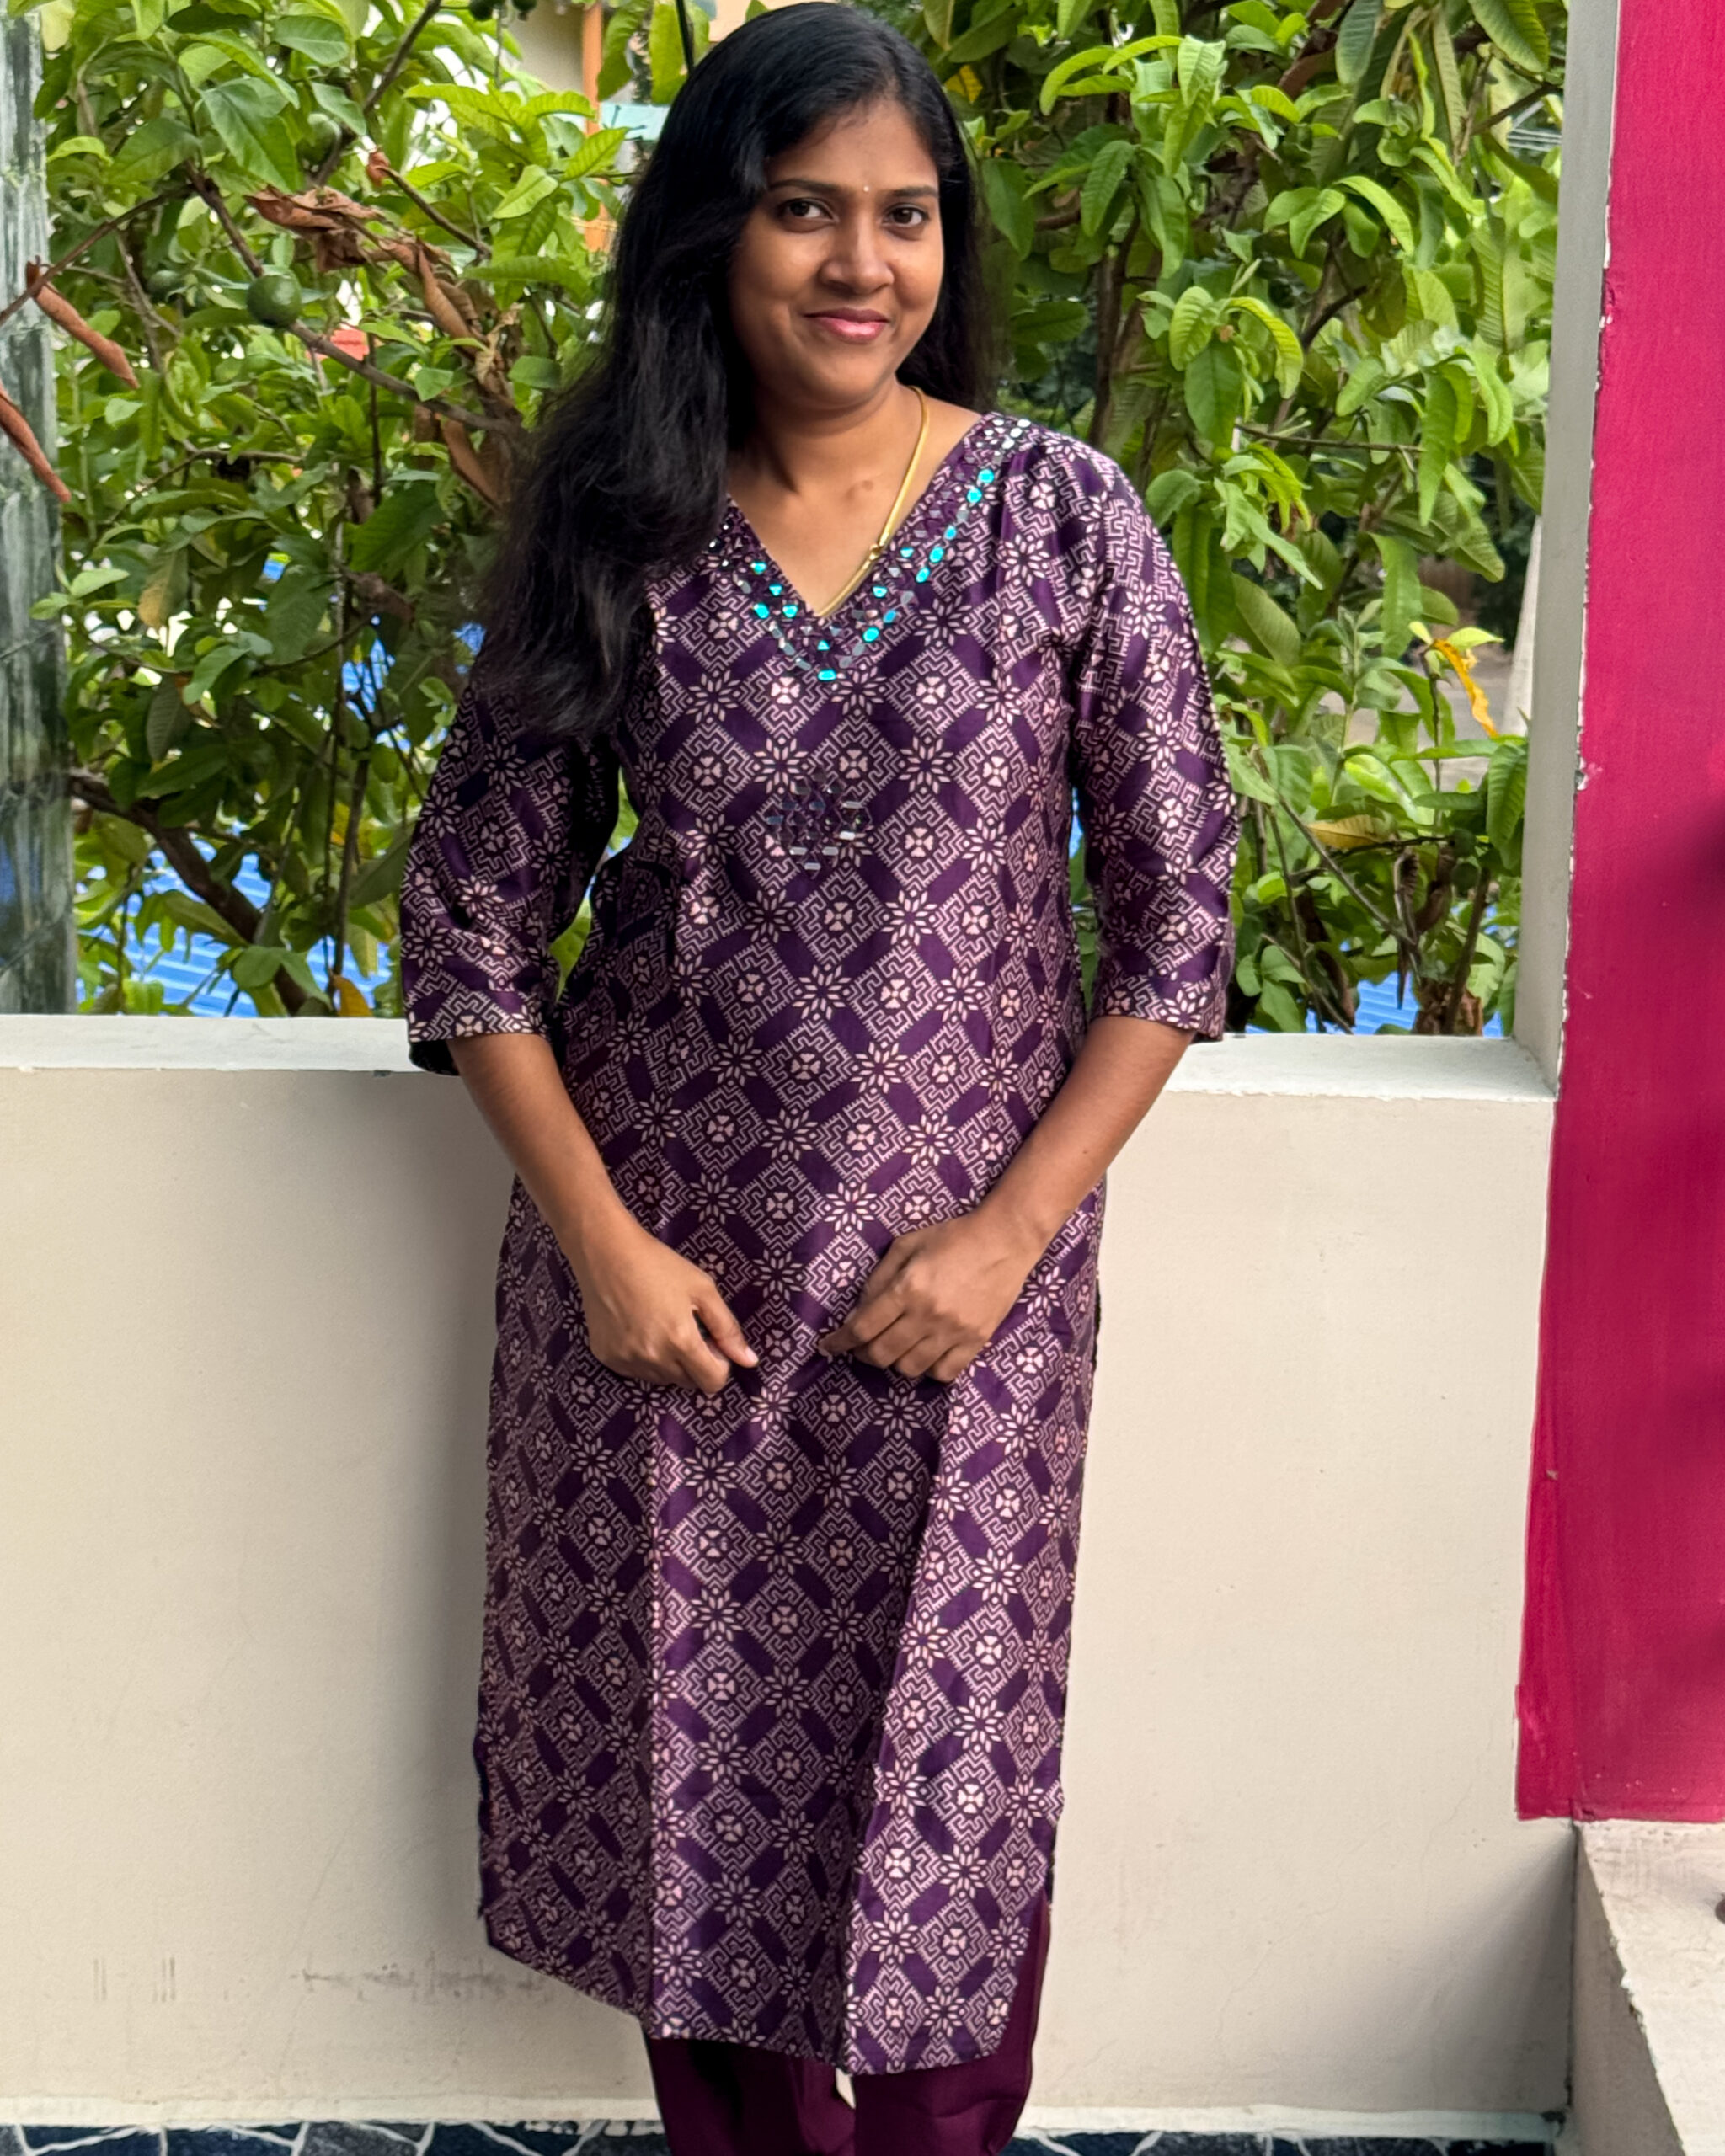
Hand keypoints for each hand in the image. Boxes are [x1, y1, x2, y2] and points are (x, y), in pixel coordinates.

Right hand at [566, 1207, 756, 1393]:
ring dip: (671, 1363)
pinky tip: (641, 1330)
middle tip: (688, 1330)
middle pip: (688, 1382)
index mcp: (680, 1341)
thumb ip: (728, 1329)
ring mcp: (627, 1360)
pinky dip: (645, 1359)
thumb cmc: (660, 1265)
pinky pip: (637, 1372)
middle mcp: (652, 1358)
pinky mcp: (608, 1357)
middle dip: (696, 1363)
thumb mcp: (703, 1290)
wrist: (607, 1253)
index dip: (720, 1365)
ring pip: (662, 1379)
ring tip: (663, 1328)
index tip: (713, 1343)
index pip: (712, 1382)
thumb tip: (749, 1361)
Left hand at [816, 1209, 1043, 1382]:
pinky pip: (944, 1373)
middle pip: (881, 1354)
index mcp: (907, 1288)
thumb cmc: (952, 1237)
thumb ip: (879, 1277)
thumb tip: (860, 1310)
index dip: (839, 1342)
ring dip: (894, 1362)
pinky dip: (928, 1370)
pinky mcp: (976, 1341)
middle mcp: (927, 1315)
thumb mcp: (907, 1245)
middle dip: (862, 1355)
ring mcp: (953, 1332)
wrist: (1005, 1240)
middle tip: (860, 1348)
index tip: (828, 1347)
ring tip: (894, 1349)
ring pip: (910, 1368)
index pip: (862, 1328)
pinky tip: (924, 1356)